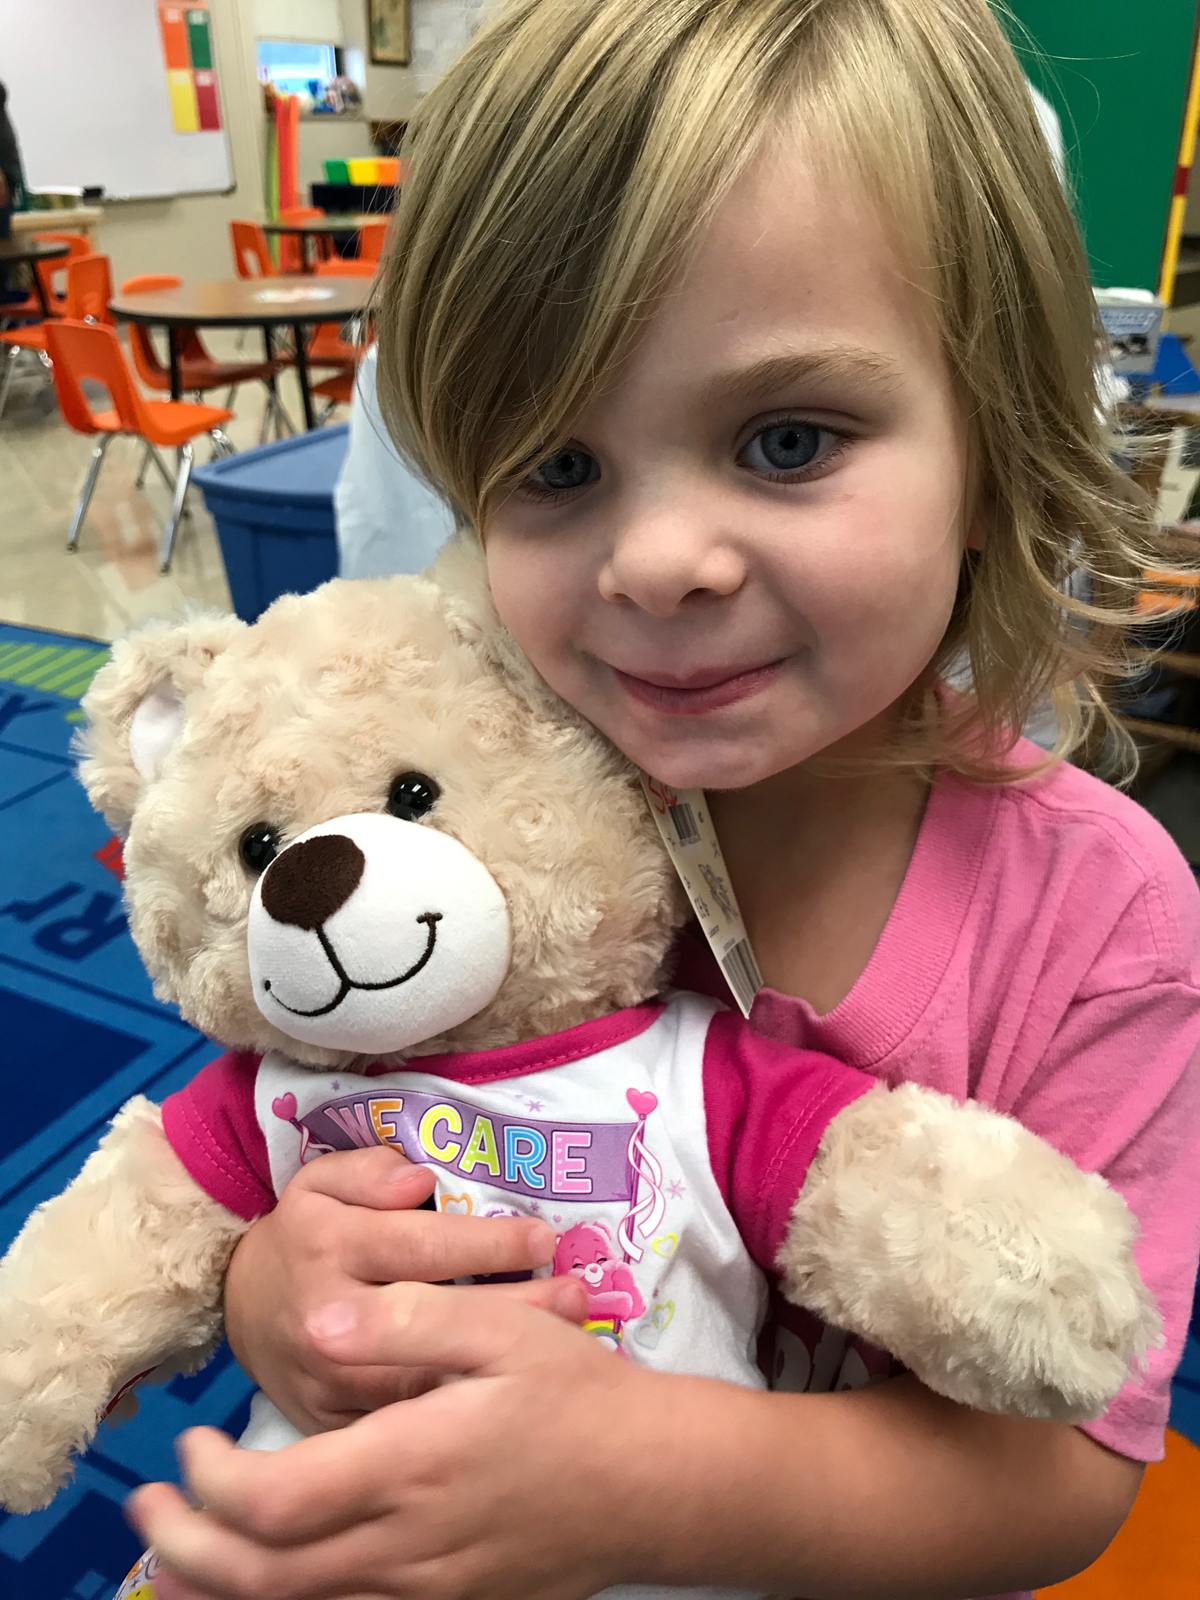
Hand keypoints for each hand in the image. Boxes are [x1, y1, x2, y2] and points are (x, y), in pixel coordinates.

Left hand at [129, 1283, 664, 1599]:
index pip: (276, 1502)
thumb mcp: (506, 1331)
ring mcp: (427, 1590)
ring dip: (220, 1589)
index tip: (190, 1441)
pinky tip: (262, 1583)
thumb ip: (408, 1323)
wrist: (657, 1484)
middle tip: (144, 1513)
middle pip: (265, 1577)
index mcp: (413, 1465)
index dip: (212, 1484)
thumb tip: (321, 1321)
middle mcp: (407, 1545)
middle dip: (185, 1552)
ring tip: (172, 1561)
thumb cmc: (580, 1395)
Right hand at [223, 1145, 584, 1433]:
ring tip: (565, 1350)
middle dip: (511, 1310)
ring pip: (423, 1380)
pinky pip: (402, 1428)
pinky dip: (458, 1415)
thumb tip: (418, 1181)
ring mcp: (330, 1381)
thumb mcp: (321, 1183)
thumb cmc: (305, 1236)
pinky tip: (511, 1399)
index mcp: (330, 1246)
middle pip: (432, 1318)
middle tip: (576, 1297)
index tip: (544, 1240)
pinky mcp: (334, 1428)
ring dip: (495, 1367)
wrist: (242, 1311)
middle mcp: (329, 1317)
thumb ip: (368, 1172)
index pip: (420, 1245)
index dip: (485, 1245)